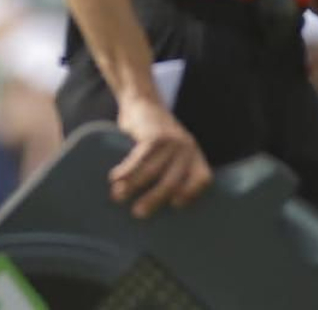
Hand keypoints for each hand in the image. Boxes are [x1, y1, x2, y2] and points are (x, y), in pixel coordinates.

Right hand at [111, 96, 211, 217]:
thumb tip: (147, 210)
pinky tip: (114, 178)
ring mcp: (172, 141)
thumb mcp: (168, 156)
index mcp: (194, 157)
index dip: (192, 193)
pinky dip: (126, 170)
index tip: (175, 205)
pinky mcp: (155, 135)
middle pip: (173, 181)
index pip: (203, 178)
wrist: (144, 103)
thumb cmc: (153, 140)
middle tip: (138, 213)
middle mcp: (187, 148)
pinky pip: (140, 158)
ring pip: (153, 171)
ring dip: (133, 186)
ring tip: (117, 196)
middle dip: (155, 199)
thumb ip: (166, 175)